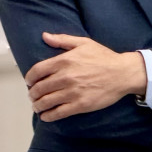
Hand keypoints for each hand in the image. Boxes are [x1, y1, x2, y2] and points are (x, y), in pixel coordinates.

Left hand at [25, 33, 147, 121]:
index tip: (29, 82)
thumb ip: (62, 39)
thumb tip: (45, 36)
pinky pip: (58, 113)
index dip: (29, 78)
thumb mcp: (84, 43)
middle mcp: (66, 77)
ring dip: (38, 106)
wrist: (122, 73)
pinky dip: (48, 116)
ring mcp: (72, 92)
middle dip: (32, 94)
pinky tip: (46, 116)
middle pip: (39, 88)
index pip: (37, 71)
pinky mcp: (80, 105)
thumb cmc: (103, 57)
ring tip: (37, 106)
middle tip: (33, 95)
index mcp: (65, 60)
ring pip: (46, 102)